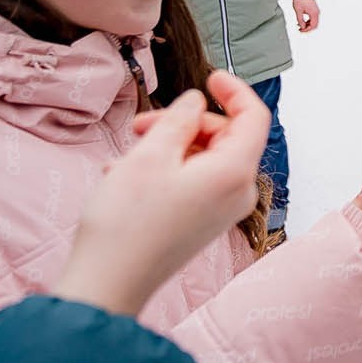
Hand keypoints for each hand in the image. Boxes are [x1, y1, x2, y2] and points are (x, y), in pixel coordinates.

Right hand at [54, 71, 269, 315]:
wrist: (107, 285)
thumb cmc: (127, 222)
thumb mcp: (149, 155)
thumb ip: (180, 120)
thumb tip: (196, 103)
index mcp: (235, 172)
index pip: (254, 117)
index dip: (234, 91)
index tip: (208, 76)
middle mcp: (238, 193)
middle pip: (224, 137)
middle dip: (183, 123)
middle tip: (139, 126)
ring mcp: (221, 212)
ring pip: (203, 158)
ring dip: (166, 148)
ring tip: (122, 160)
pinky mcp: (201, 224)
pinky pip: (192, 182)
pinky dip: (163, 171)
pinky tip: (123, 178)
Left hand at [292, 0, 320, 32]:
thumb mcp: (298, 11)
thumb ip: (300, 20)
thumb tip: (302, 26)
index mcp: (314, 13)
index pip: (313, 26)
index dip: (307, 30)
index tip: (300, 30)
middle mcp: (317, 13)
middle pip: (314, 25)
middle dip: (307, 28)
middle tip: (300, 29)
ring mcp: (316, 11)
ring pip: (314, 22)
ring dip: (307, 25)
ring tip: (300, 25)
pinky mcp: (314, 9)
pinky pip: (313, 18)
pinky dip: (308, 21)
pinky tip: (302, 21)